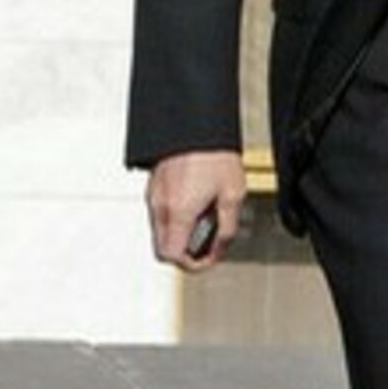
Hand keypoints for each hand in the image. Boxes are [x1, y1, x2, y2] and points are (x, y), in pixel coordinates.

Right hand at [145, 150, 245, 271]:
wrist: (197, 124)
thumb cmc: (215, 154)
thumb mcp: (233, 195)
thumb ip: (226, 228)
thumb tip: (219, 247)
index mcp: (179, 211)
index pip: (172, 256)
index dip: (191, 265)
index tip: (207, 259)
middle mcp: (160, 205)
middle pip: (163, 247)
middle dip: (186, 252)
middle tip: (208, 245)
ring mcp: (154, 194)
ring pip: (161, 231)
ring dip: (181, 234)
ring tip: (207, 219)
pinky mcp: (154, 185)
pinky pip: (160, 213)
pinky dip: (176, 219)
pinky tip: (197, 205)